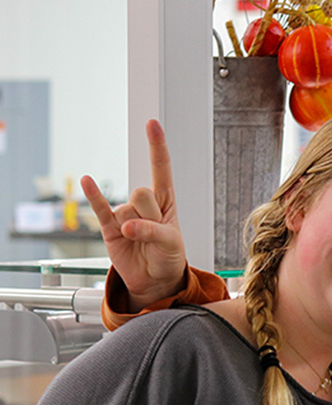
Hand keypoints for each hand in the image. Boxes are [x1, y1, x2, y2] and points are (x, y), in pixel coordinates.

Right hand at [82, 119, 187, 311]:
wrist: (154, 280)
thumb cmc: (167, 256)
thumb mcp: (173, 243)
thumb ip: (155, 232)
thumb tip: (126, 227)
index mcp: (165, 200)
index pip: (160, 168)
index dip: (156, 146)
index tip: (152, 124)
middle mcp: (143, 203)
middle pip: (143, 193)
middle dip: (151, 214)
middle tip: (155, 233)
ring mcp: (125, 214)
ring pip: (129, 209)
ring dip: (137, 228)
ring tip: (142, 242)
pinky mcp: (109, 228)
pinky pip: (100, 210)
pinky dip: (93, 197)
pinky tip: (87, 182)